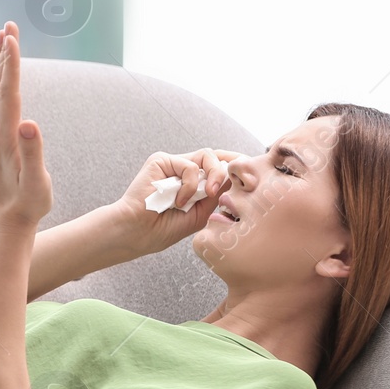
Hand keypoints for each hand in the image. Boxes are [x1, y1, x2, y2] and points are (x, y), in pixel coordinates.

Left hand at [0, 22, 51, 230]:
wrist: (8, 219)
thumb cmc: (29, 202)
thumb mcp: (38, 182)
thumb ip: (34, 152)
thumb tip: (30, 123)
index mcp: (7, 137)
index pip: (8, 92)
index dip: (11, 64)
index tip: (12, 38)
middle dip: (3, 52)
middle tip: (9, 24)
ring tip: (1, 36)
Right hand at [110, 147, 243, 256]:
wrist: (137, 233)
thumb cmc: (163, 229)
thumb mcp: (200, 214)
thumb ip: (217, 196)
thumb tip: (237, 179)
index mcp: (194, 183)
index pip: (221, 167)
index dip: (237, 168)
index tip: (252, 180)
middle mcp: (184, 171)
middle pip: (218, 157)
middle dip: (234, 168)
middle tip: (244, 183)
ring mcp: (173, 165)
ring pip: (207, 155)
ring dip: (214, 176)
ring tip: (207, 194)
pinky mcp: (161, 160)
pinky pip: (190, 165)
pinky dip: (190, 185)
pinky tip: (179, 200)